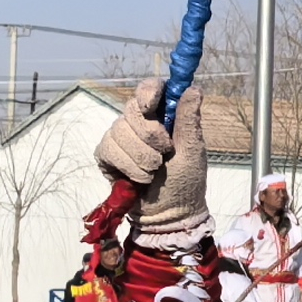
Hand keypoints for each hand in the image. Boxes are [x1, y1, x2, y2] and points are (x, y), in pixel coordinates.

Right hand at [95, 78, 212, 228]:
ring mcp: (121, 137)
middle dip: (151, 136)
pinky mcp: (107, 154)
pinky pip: (108, 148)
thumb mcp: (193, 151)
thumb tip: (194, 88)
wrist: (169, 213)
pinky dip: (127, 166)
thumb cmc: (185, 181)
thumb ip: (189, 120)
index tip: (152, 106)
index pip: (149, 89)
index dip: (148, 92)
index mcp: (164, 115)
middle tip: (164, 154)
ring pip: (119, 131)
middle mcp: (140, 122)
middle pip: (132, 110)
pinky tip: (139, 177)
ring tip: (154, 171)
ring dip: (141, 156)